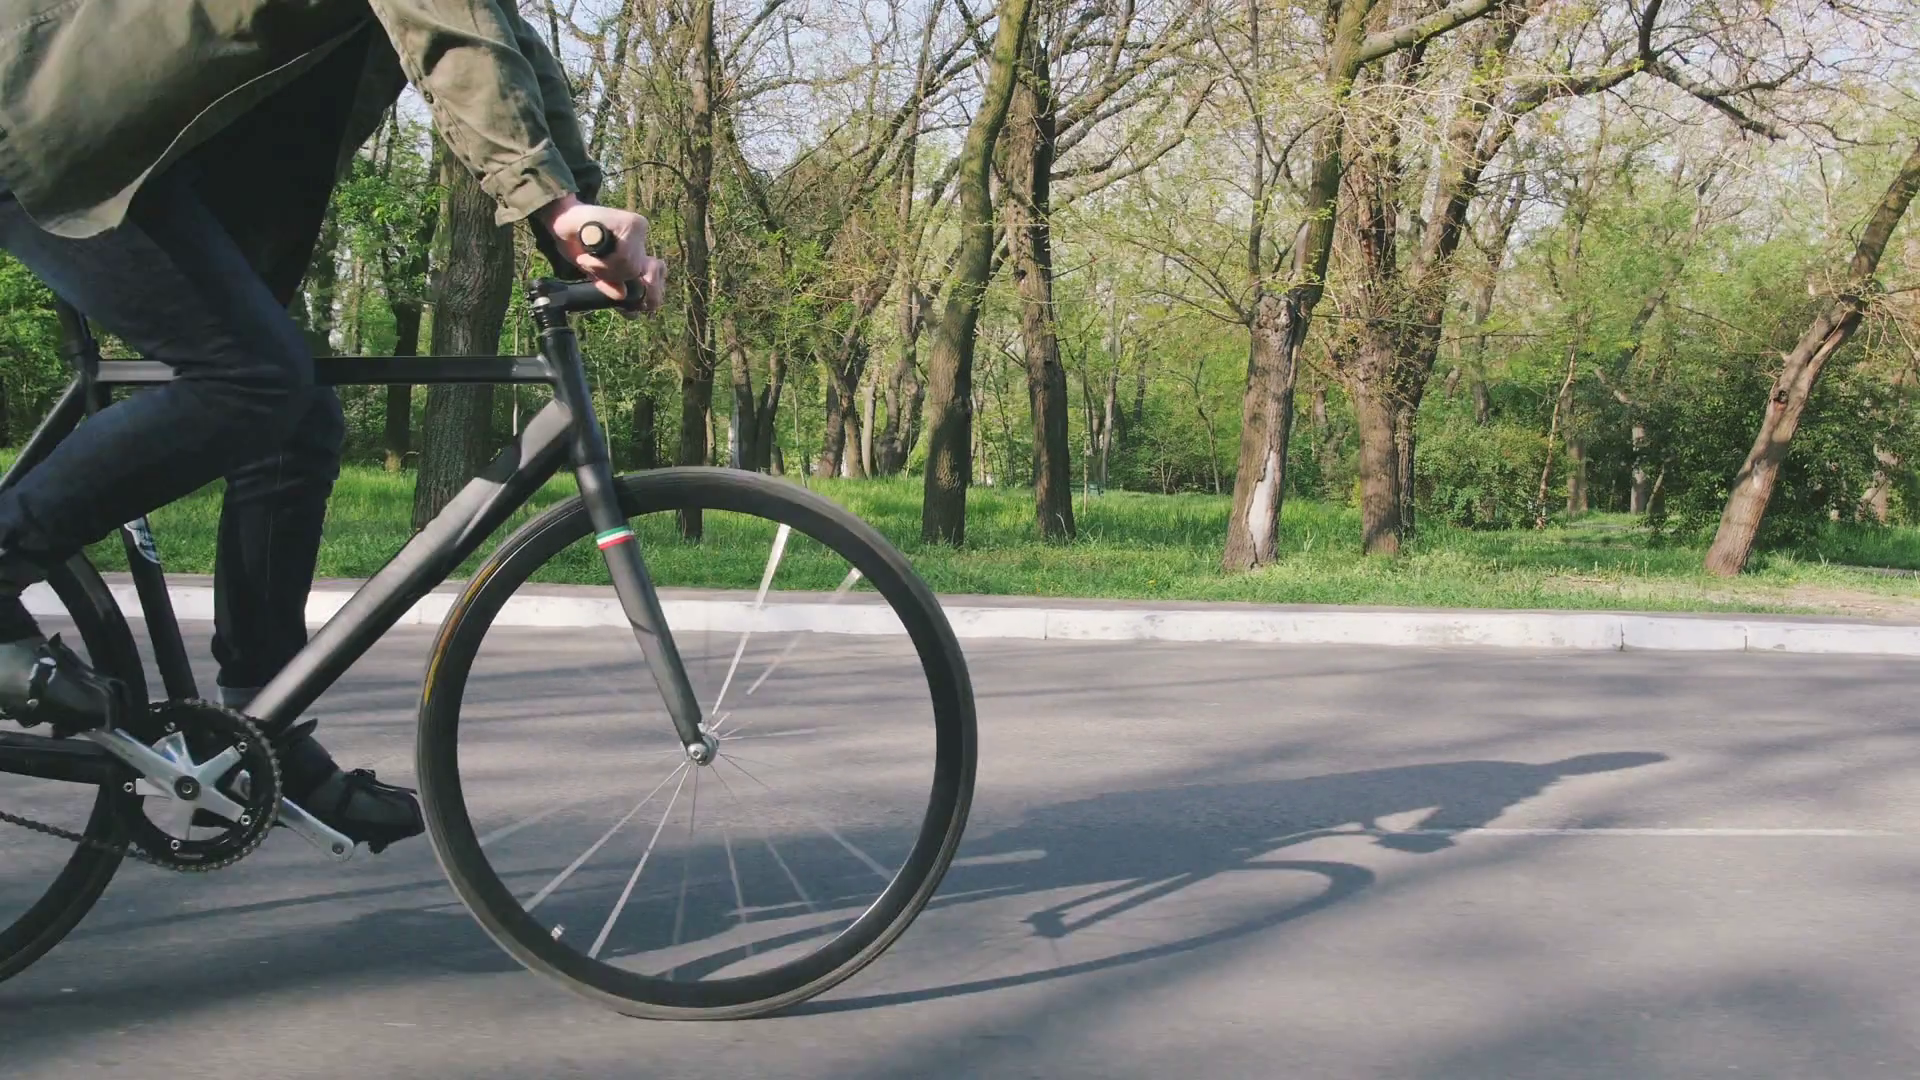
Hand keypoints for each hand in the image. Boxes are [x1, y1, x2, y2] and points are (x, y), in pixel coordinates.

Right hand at [537, 195, 669, 313]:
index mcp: (639, 253)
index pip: (658, 277)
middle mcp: (643, 241)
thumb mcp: (596, 273)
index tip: (631, 308)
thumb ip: (611, 285)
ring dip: (605, 271)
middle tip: (595, 273)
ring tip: (587, 261)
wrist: (562, 222)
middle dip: (617, 281)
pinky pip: (624, 257)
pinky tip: (587, 257)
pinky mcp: (632, 223)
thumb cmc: (579, 246)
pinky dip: (602, 263)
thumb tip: (623, 296)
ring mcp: (640, 230)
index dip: (649, 295)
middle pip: (645, 278)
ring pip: (632, 268)